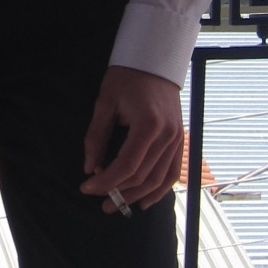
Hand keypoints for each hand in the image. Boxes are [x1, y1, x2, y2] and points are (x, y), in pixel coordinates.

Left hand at [81, 67, 184, 212]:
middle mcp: (167, 136)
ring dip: (137, 196)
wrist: (154, 62)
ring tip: (118, 205)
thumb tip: (90, 167)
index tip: (87, 188)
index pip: (126, 165)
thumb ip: (96, 137)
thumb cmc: (126, 78)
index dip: (106, 181)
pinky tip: (145, 202)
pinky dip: (160, 190)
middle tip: (101, 203)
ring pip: (158, 179)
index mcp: (148, 125)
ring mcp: (177, 139)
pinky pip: (172, 172)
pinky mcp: (180, 140)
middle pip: (142, 176)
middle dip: (119, 192)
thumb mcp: (105, 103)